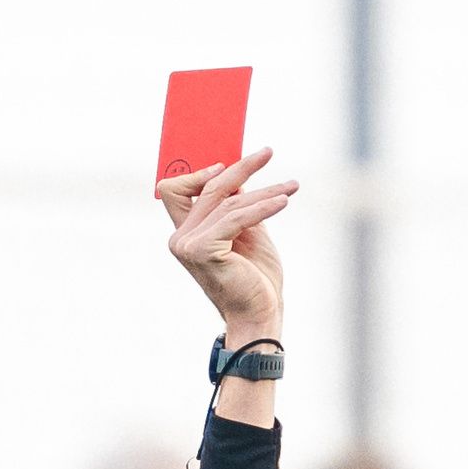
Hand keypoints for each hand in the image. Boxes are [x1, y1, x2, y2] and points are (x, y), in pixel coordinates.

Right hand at [161, 150, 294, 346]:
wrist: (260, 316)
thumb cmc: (256, 280)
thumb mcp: (248, 233)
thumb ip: (239, 206)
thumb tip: (240, 174)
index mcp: (185, 234)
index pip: (176, 190)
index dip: (198, 173)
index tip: (228, 163)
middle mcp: (181, 239)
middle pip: (209, 188)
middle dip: (242, 168)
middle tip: (268, 152)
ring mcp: (189, 246)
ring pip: (229, 203)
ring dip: (265, 191)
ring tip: (292, 186)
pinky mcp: (204, 251)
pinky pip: (237, 218)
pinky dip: (263, 207)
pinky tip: (284, 201)